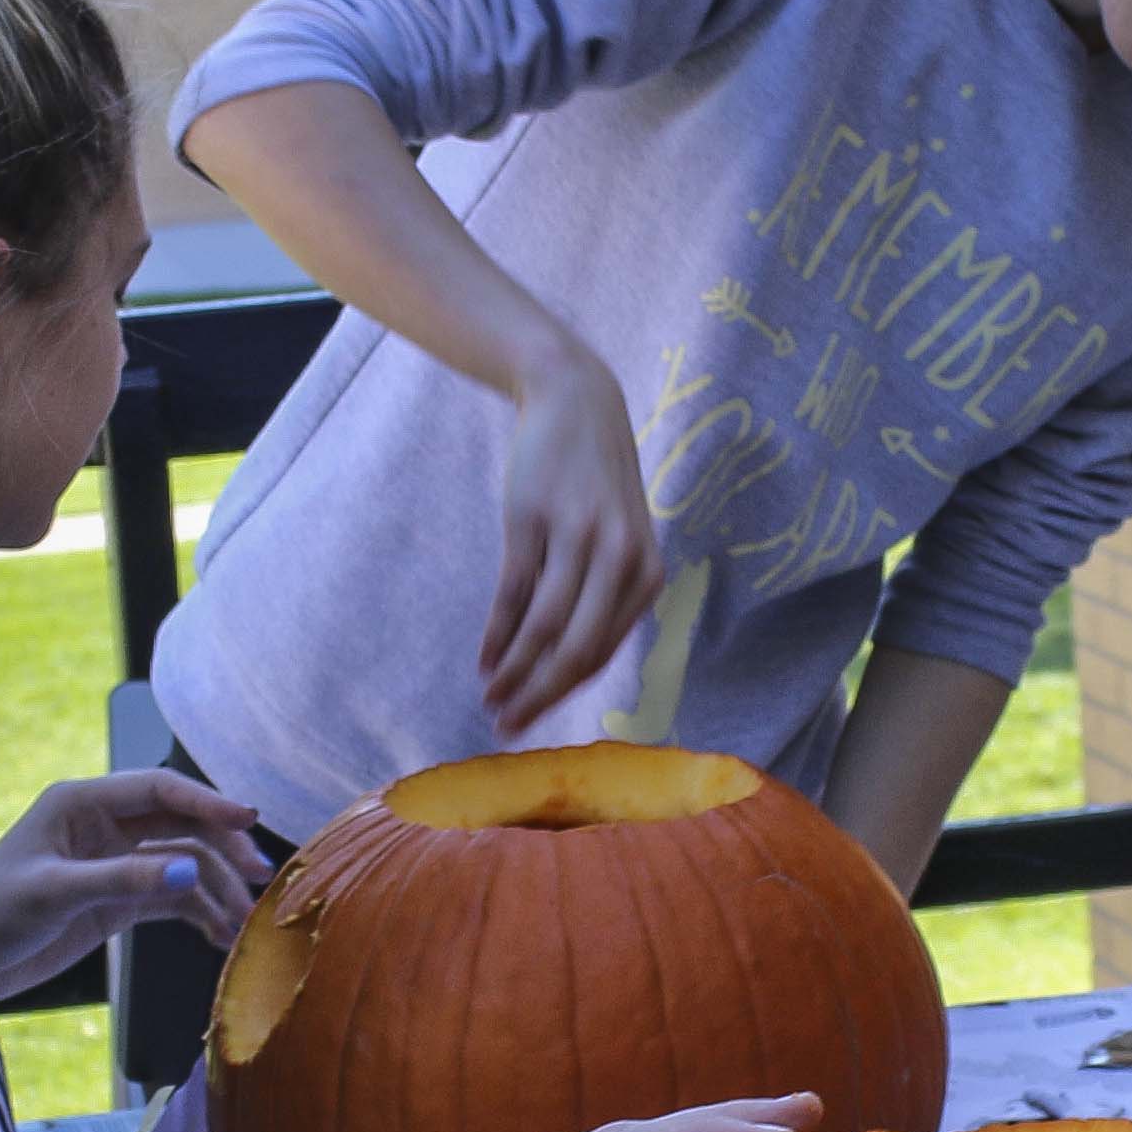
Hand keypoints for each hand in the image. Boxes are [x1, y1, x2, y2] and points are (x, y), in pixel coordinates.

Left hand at [0, 770, 265, 989]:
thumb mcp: (56, 893)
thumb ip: (123, 880)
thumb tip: (189, 874)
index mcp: (83, 803)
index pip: (159, 789)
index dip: (207, 801)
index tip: (247, 820)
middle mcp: (105, 826)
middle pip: (181, 825)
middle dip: (222, 849)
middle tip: (258, 878)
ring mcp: (115, 863)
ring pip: (183, 865)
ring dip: (215, 888)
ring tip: (241, 921)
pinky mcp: (118, 900)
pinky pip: (172, 898)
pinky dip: (198, 913)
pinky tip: (218, 934)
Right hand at [480, 351, 667, 732]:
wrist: (576, 402)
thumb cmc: (594, 484)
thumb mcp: (618, 539)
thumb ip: (603, 597)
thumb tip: (565, 668)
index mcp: (646, 573)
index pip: (601, 654)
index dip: (563, 694)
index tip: (533, 723)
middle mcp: (620, 558)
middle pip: (575, 649)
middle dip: (538, 697)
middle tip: (505, 729)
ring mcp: (577, 537)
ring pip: (543, 627)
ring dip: (513, 671)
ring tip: (490, 699)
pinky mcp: (534, 519)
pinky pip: (513, 592)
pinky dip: (498, 633)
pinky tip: (485, 661)